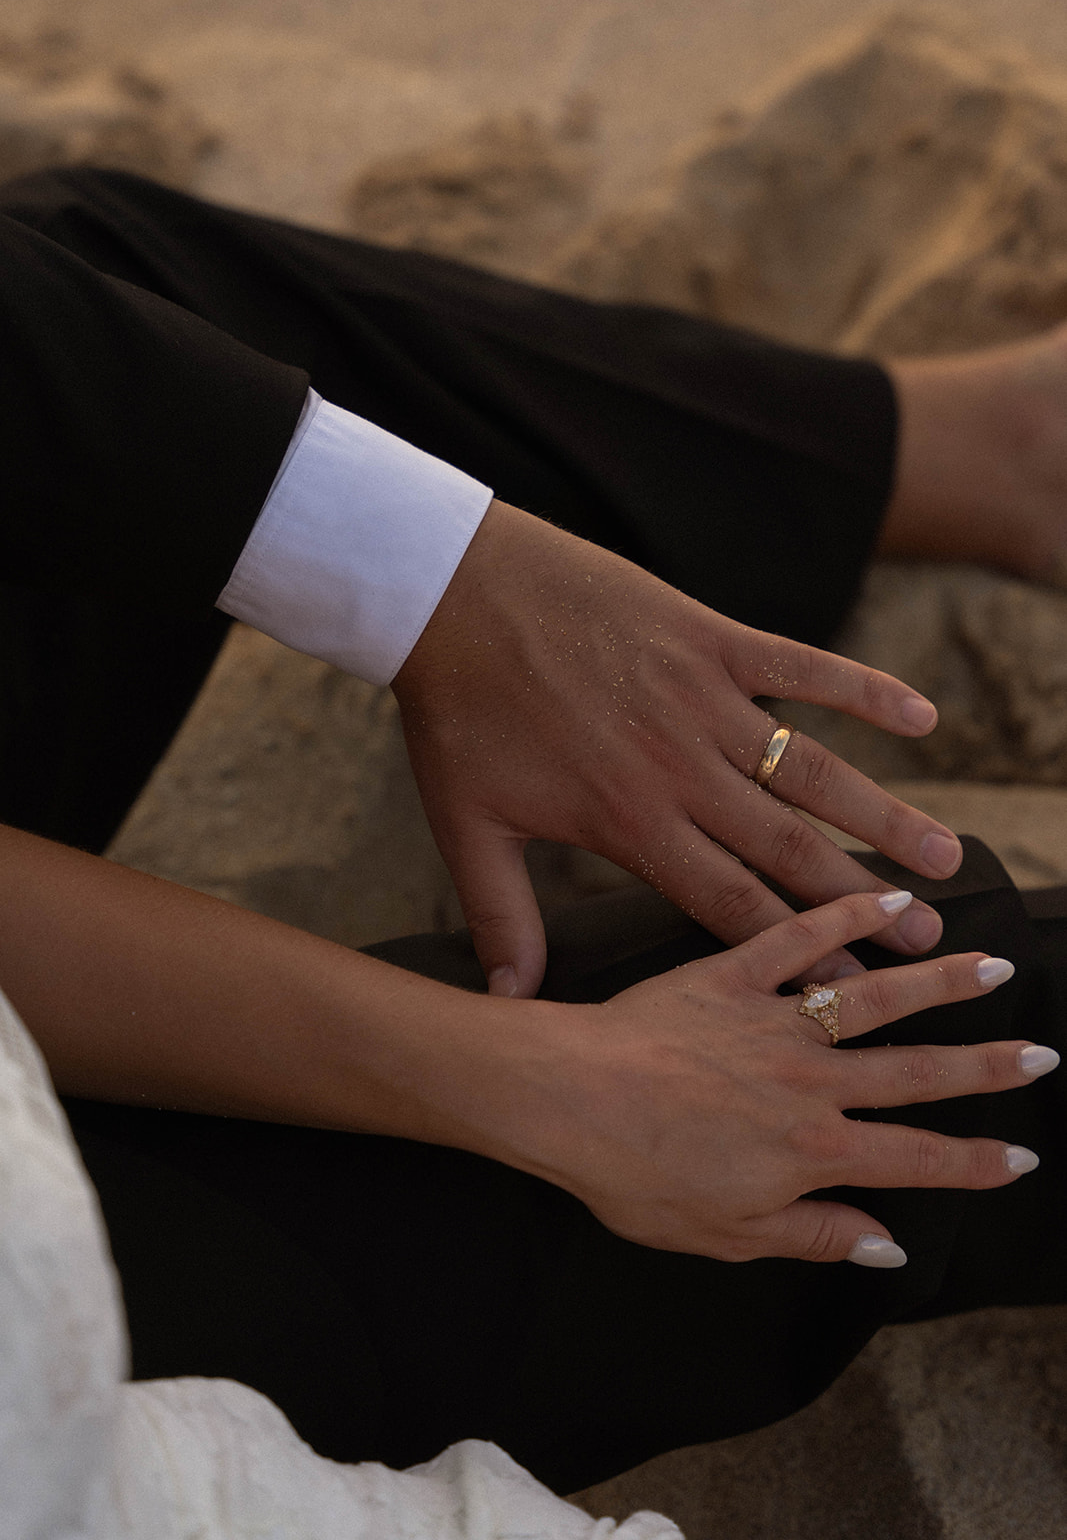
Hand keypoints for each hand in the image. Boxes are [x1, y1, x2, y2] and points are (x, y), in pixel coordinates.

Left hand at [394, 501, 963, 995]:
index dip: (801, 950)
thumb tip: (510, 1000)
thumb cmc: (458, 713)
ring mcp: (702, 700)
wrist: (451, 593)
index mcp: (630, 823)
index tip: (857, 987)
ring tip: (945, 855)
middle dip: (866, 901)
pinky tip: (921, 716)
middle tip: (931, 938)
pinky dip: (863, 689)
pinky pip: (803, 666)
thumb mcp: (468, 826)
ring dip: (882, 814)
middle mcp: (680, 769)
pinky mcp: (709, 637)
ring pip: (813, 770)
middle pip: (790, 849)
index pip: (732, 905)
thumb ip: (502, 916)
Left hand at [502, 891, 1052, 1264]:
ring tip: (992, 965)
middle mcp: (809, 1081)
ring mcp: (774, 1021)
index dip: (974, 1162)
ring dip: (940, 983)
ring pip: (876, 997)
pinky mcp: (731, 974)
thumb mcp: (726, 1236)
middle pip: (916, 1072)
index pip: (914, 1157)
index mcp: (811, 1149)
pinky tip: (889, 899)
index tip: (1021, 1156)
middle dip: (985, 1066)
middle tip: (1041, 1053)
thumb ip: (814, 1236)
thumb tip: (886, 1244)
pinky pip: (797, 938)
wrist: (571, 1099)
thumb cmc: (635, 1174)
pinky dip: (845, 915)